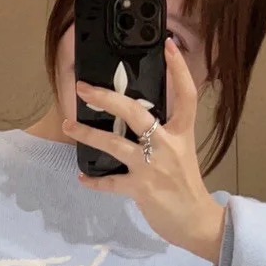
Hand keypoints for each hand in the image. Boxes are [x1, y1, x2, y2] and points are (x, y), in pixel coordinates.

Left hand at [63, 37, 226, 262]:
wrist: (196, 221)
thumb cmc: (187, 186)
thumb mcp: (183, 152)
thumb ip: (165, 134)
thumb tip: (142, 120)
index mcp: (182, 133)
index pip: (186, 95)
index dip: (178, 69)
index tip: (169, 45)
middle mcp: (167, 145)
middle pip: (135, 113)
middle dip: (106, 98)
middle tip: (83, 88)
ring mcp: (152, 167)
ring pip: (114, 144)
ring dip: (87, 134)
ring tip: (68, 125)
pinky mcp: (141, 189)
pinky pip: (110, 183)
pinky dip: (94, 181)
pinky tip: (83, 179)